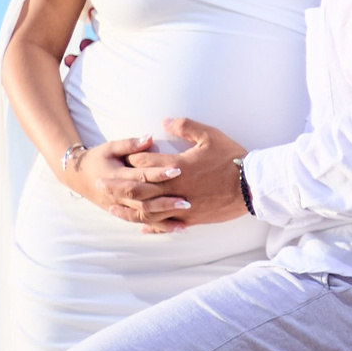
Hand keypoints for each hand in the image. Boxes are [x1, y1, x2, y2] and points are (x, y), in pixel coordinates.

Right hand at [62, 137, 180, 225]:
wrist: (78, 177)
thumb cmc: (98, 158)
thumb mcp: (110, 147)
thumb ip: (130, 144)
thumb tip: (150, 138)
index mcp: (116, 174)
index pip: (140, 175)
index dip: (158, 173)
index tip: (178, 170)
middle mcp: (118, 194)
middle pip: (144, 199)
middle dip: (165, 200)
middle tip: (187, 200)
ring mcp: (121, 206)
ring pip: (144, 215)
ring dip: (166, 216)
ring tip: (187, 213)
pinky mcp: (125, 214)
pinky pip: (144, 222)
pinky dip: (161, 226)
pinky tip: (180, 228)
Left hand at [122, 117, 251, 230]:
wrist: (252, 186)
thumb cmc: (232, 158)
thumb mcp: (210, 135)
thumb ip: (185, 127)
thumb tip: (164, 122)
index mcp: (177, 166)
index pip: (144, 162)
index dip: (130, 159)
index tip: (121, 157)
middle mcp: (174, 188)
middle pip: (138, 188)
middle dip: (117, 185)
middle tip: (99, 184)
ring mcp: (181, 205)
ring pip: (148, 210)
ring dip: (128, 209)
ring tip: (112, 208)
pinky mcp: (191, 218)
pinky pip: (166, 225)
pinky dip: (152, 227)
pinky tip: (142, 228)